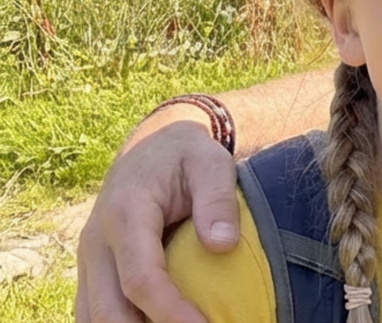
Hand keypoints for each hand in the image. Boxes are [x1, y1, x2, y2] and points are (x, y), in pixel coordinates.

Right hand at [75, 106, 240, 322]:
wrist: (151, 146)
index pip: (141, 278)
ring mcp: (90, 260)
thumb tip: (221, 245)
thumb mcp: (211, 162)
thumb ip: (217, 199)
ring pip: (94, 317)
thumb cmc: (187, 155)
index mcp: (125, 215)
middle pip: (108, 310)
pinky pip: (95, 312)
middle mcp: (96, 242)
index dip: (169, 311)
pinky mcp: (93, 272)